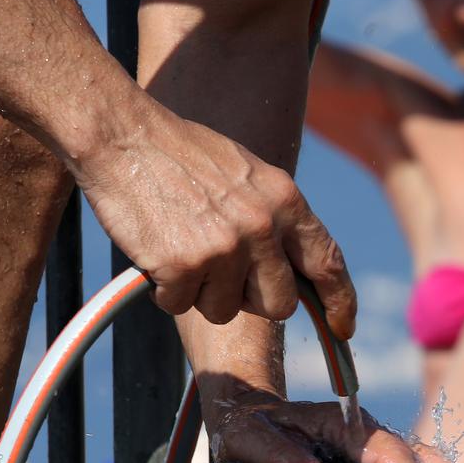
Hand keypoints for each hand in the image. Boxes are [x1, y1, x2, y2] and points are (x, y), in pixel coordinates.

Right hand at [74, 111, 357, 334]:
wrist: (120, 133)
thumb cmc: (180, 153)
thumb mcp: (248, 175)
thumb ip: (275, 219)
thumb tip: (295, 271)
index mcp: (286, 201)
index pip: (328, 264)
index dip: (340, 304)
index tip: (343, 329)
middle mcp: (262, 226)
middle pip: (279, 305)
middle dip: (251, 300)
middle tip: (221, 275)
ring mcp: (224, 247)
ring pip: (225, 311)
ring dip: (201, 293)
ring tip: (182, 249)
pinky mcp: (183, 265)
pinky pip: (180, 306)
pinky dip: (166, 291)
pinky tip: (157, 253)